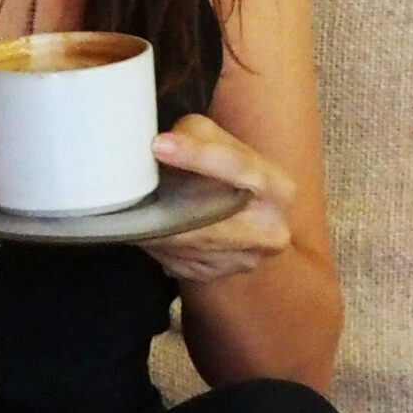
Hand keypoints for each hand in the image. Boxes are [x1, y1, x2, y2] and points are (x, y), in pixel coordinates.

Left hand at [147, 113, 296, 284]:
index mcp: (278, 189)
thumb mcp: (218, 137)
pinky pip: (176, 261)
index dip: (197, 155)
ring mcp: (245, 260)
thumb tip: (162, 145)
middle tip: (133, 189)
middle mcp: (270, 232)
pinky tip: (148, 225)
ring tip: (135, 205)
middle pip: (210, 222)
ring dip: (156, 228)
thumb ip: (197, 136)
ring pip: (187, 246)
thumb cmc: (227, 166)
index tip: (159, 146)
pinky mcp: (217, 276)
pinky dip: (157, 244)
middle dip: (169, 209)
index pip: (239, 168)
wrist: (243, 210)